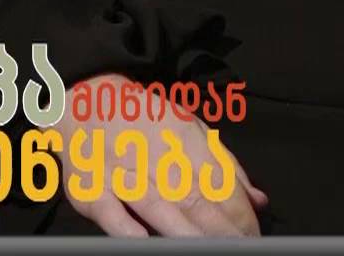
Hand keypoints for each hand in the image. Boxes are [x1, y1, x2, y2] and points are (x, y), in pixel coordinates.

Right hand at [48, 73, 269, 236]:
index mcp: (184, 138)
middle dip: (219, 227)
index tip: (252, 232)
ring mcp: (120, 172)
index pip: (218, 181)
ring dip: (183, 231)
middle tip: (237, 246)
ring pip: (156, 205)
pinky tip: (142, 238)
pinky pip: (108, 209)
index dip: (238, 211)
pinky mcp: (90, 187)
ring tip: (206, 248)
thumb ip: (226, 165)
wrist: (87, 101)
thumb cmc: (145, 119)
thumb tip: (256, 199)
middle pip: (193, 197)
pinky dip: (124, 225)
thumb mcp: (194, 128)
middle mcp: (154, 154)